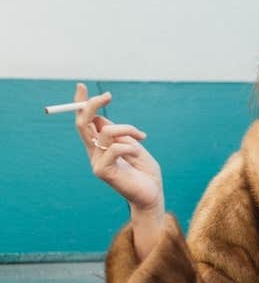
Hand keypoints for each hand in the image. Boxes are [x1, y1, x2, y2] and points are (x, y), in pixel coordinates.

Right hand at [72, 83, 163, 212]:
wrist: (152, 195)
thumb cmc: (146, 172)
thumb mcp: (134, 146)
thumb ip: (119, 134)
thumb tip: (100, 117)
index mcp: (100, 146)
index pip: (85, 122)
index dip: (81, 104)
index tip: (81, 87)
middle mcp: (94, 153)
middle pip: (83, 123)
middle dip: (92, 105)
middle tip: (108, 95)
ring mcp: (97, 162)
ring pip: (105, 131)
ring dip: (127, 129)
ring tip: (142, 138)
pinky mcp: (102, 171)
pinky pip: (115, 148)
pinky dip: (131, 146)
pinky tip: (138, 154)